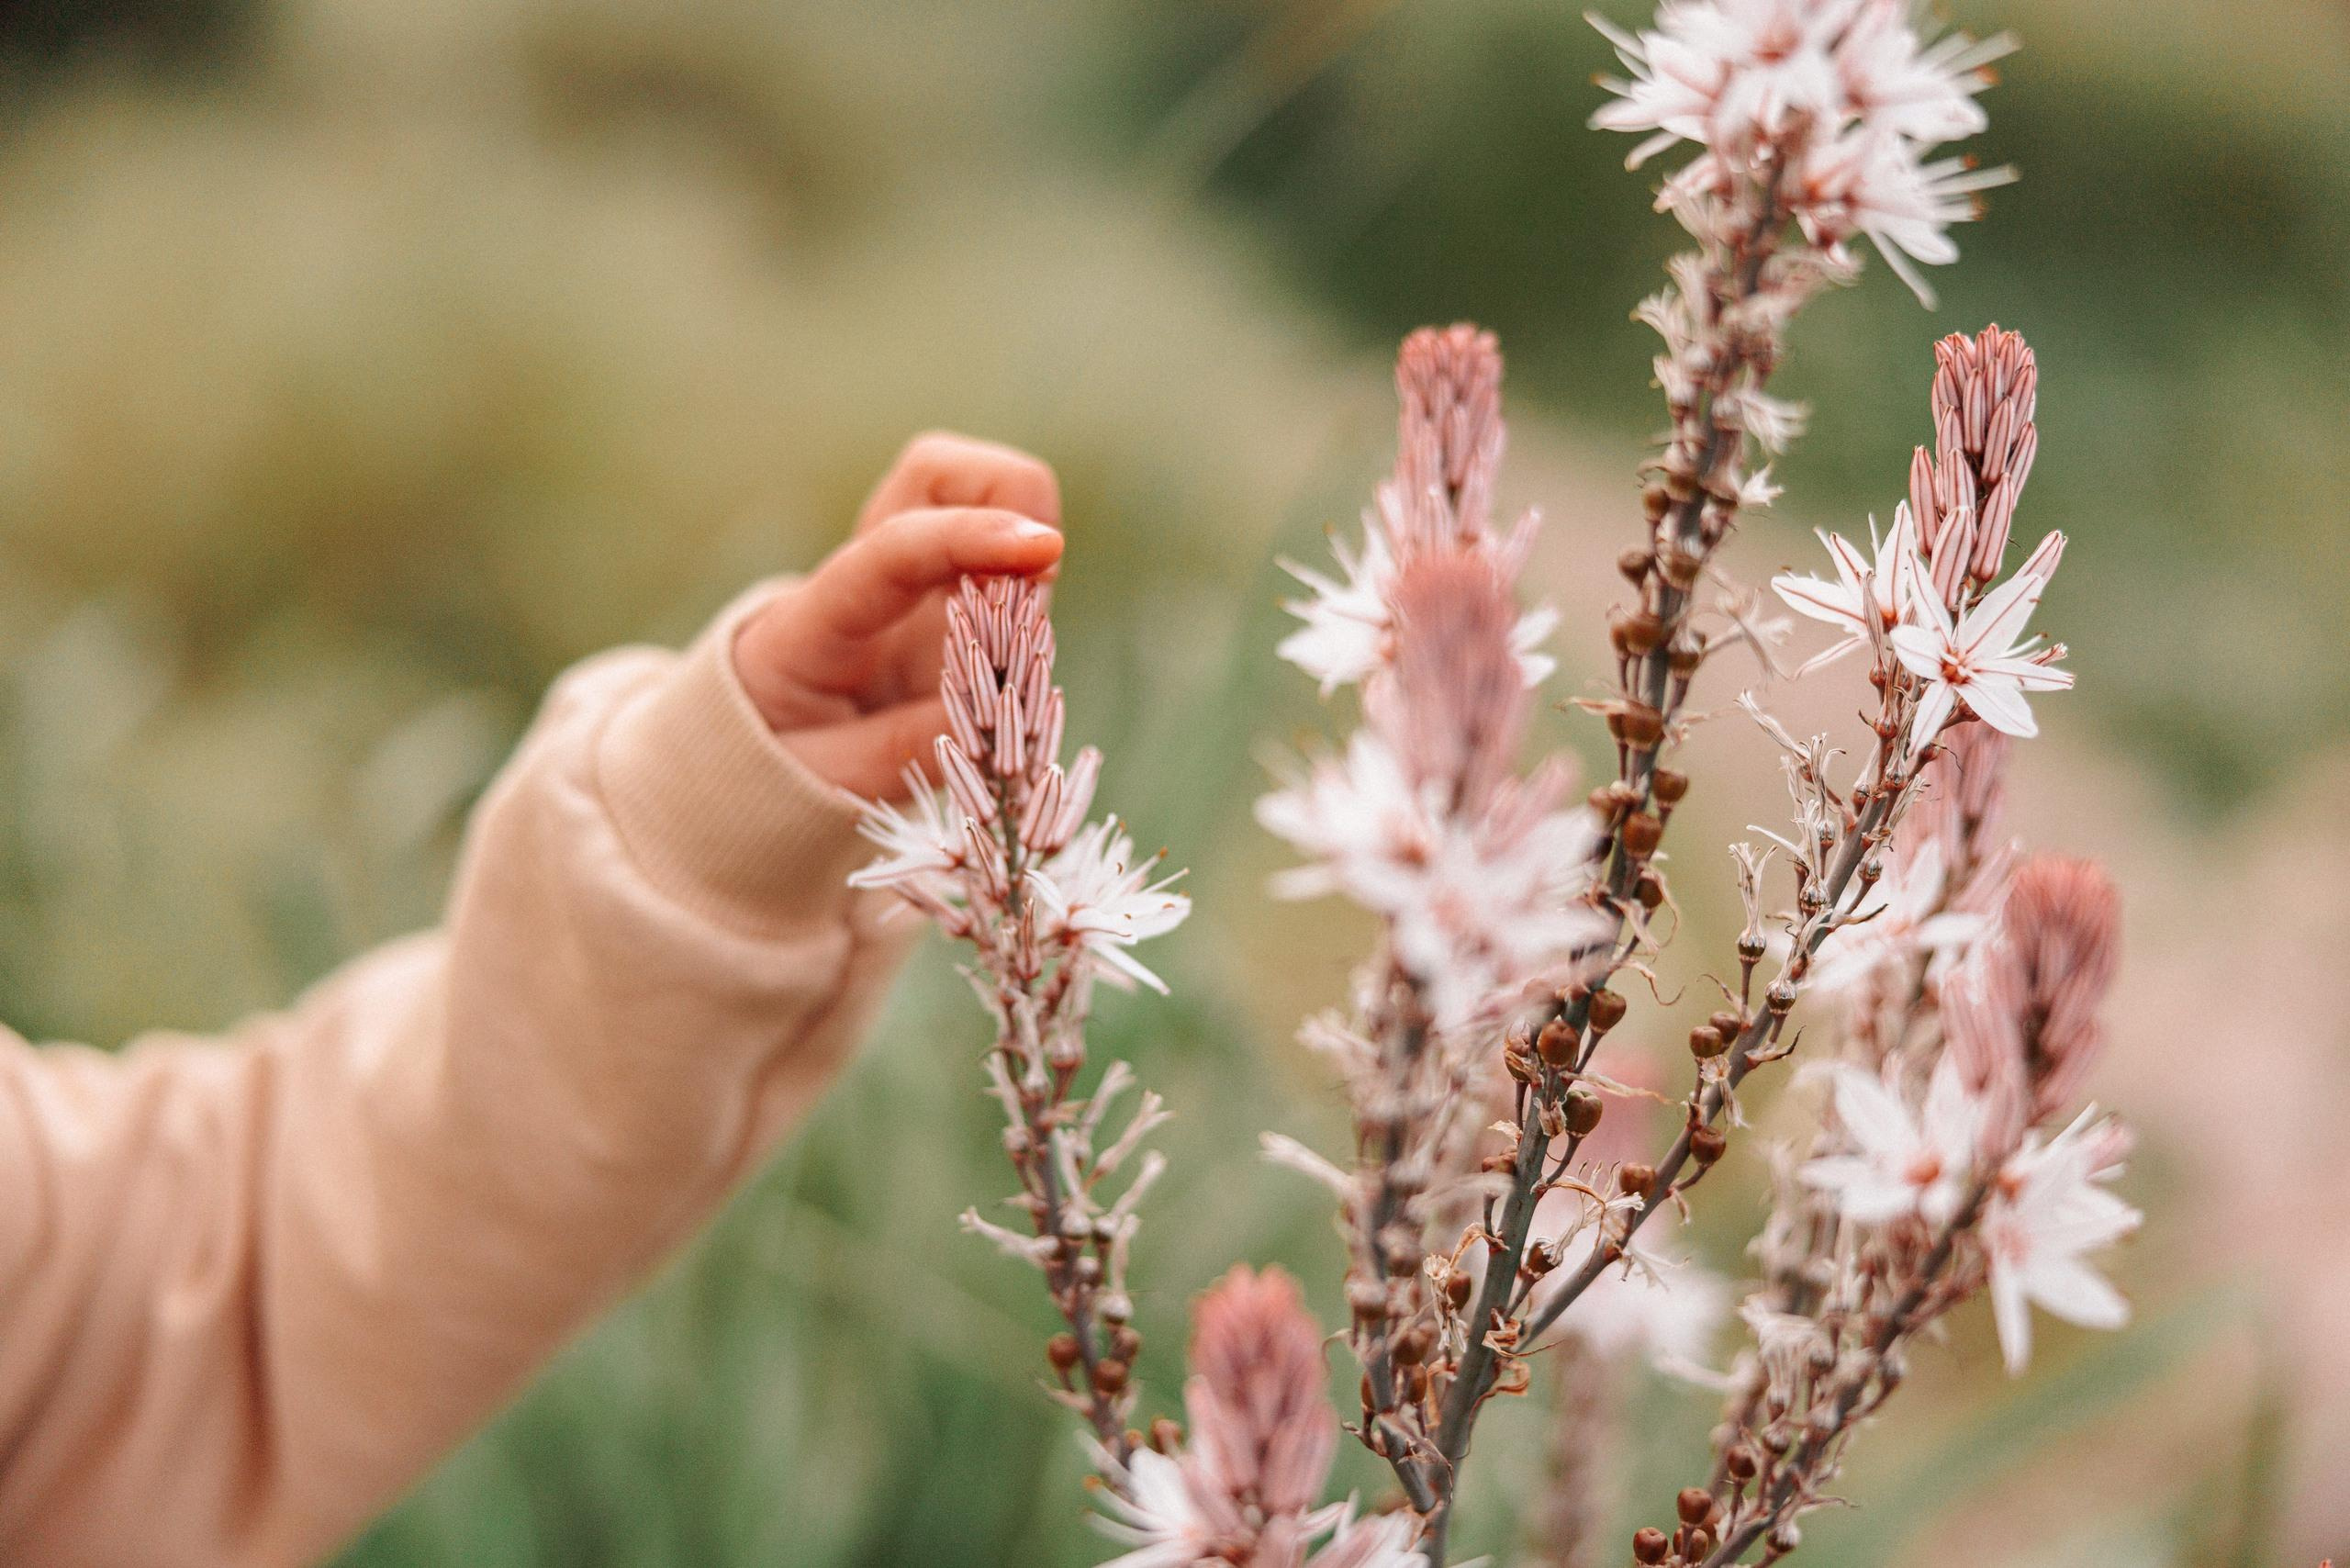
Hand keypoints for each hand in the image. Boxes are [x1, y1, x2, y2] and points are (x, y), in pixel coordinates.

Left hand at [734, 432, 1063, 798]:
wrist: (762, 732)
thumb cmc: (784, 751)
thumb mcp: (826, 776)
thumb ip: (899, 750)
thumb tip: (983, 719)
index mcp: (815, 620)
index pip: (894, 549)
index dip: (970, 536)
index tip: (1045, 547)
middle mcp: (863, 569)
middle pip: (939, 472)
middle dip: (1012, 506)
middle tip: (1027, 600)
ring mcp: (908, 568)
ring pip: (981, 491)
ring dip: (1026, 548)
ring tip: (1018, 636)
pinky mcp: (945, 581)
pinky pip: (1002, 545)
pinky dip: (1031, 576)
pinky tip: (1017, 638)